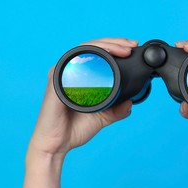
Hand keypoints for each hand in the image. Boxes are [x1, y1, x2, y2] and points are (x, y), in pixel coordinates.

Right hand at [28, 38, 137, 156]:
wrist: (56, 145)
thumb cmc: (73, 129)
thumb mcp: (102, 117)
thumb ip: (116, 110)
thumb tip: (130, 103)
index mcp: (78, 75)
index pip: (96, 53)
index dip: (114, 46)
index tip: (132, 47)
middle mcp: (68, 70)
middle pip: (91, 46)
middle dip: (114, 42)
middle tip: (131, 45)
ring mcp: (61, 73)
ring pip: (83, 49)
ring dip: (105, 45)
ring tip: (123, 48)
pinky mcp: (56, 80)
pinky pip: (72, 62)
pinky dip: (88, 55)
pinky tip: (103, 55)